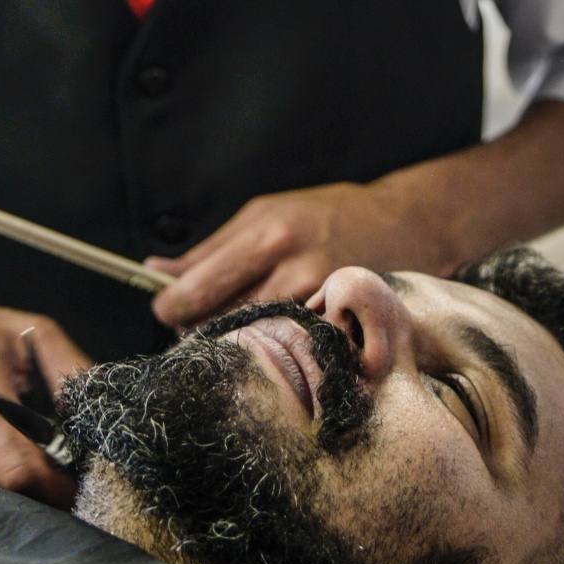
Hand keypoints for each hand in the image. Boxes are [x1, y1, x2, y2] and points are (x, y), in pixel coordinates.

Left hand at [146, 181, 433, 331]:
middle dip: (198, 330)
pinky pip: (290, 350)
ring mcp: (321, 301)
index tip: (165, 312)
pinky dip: (271, 350)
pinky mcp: (341, 325)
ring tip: (234, 333)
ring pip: (253, 341)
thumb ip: (211, 249)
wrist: (405, 222)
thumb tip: (157, 271)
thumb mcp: (264, 213)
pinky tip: (271, 342)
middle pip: (222, 322)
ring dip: (234, 342)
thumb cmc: (327, 214)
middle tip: (194, 328)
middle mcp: (294, 268)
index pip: (199, 288)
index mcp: (268, 234)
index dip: (170, 308)